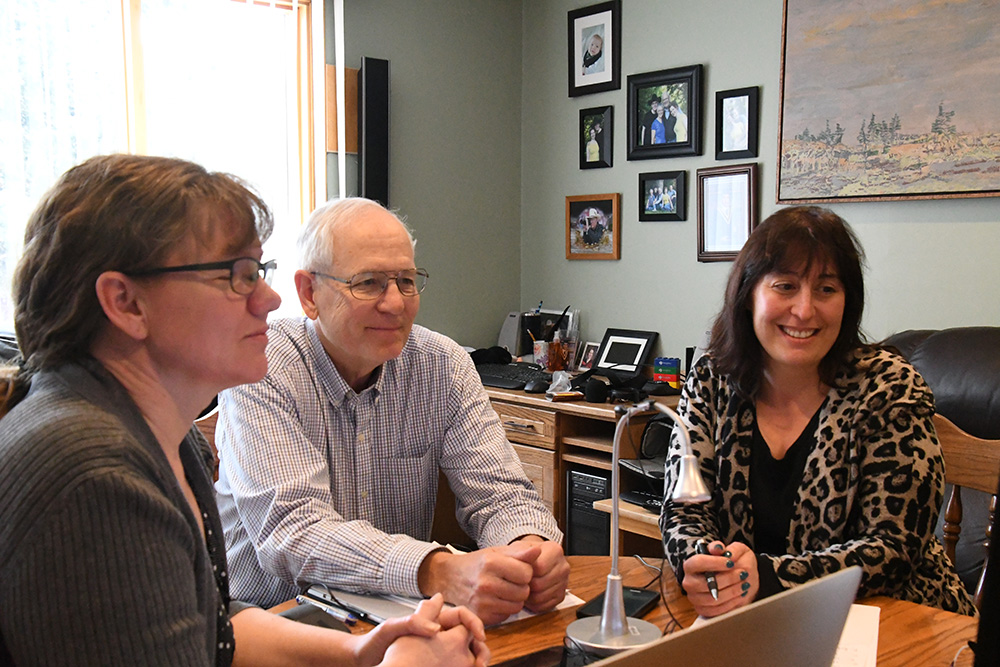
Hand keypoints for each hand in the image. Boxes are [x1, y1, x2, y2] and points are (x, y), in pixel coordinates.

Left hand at [355, 594, 487, 666]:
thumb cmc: (373, 644)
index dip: (473, 622)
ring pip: (463, 651)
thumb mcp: (391, 629)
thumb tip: (436, 628)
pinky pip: (453, 664)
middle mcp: (434, 633)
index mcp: (428, 619)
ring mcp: (434, 649)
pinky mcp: (432, 663)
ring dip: (473, 659)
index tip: (479, 635)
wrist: (363, 661)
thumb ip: (413, 622)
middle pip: (466, 634)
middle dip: (478, 645)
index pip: (460, 614)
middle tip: (481, 661)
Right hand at [418, 544, 540, 624]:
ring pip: (517, 606)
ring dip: (514, 599)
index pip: (527, 573)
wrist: (450, 578)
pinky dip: (504, 608)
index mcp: (491, 563)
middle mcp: (485, 583)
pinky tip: (495, 599)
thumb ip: (519, 553)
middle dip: (521, 586)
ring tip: (503, 590)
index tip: (516, 569)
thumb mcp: (496, 552)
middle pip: (524, 591)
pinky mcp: (480, 615)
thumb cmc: (477, 563)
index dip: (525, 571)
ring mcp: (482, 602)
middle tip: (509, 581)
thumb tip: (538, 552)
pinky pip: (506, 615)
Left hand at [513, 536, 569, 612]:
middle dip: (527, 585)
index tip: (520, 570)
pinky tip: (529, 594)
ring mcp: (564, 583)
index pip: (540, 568)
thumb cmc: (523, 555)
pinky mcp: (560, 596)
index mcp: (555, 551)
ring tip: (523, 587)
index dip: (526, 572)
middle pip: (540, 584)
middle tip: (519, 581)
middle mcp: (563, 567)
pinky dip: (533, 604)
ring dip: (529, 596)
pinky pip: (544, 607)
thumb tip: (532, 552)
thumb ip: (523, 552)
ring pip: (541, 597)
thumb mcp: (519, 548)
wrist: (528, 561)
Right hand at [681, 540, 758, 617]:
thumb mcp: (731, 550)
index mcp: (690, 565)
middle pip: (706, 583)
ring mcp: (695, 598)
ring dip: (732, 591)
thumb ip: (722, 547)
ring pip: (713, 598)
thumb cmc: (732, 563)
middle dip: (728, 579)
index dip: (714, 563)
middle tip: (742, 573)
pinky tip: (740, 594)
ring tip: (744, 584)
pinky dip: (731, 603)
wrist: (738, 579)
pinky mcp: (703, 610)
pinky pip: (717, 611)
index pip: (697, 563)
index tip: (730, 562)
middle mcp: (689, 582)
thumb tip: (718, 548)